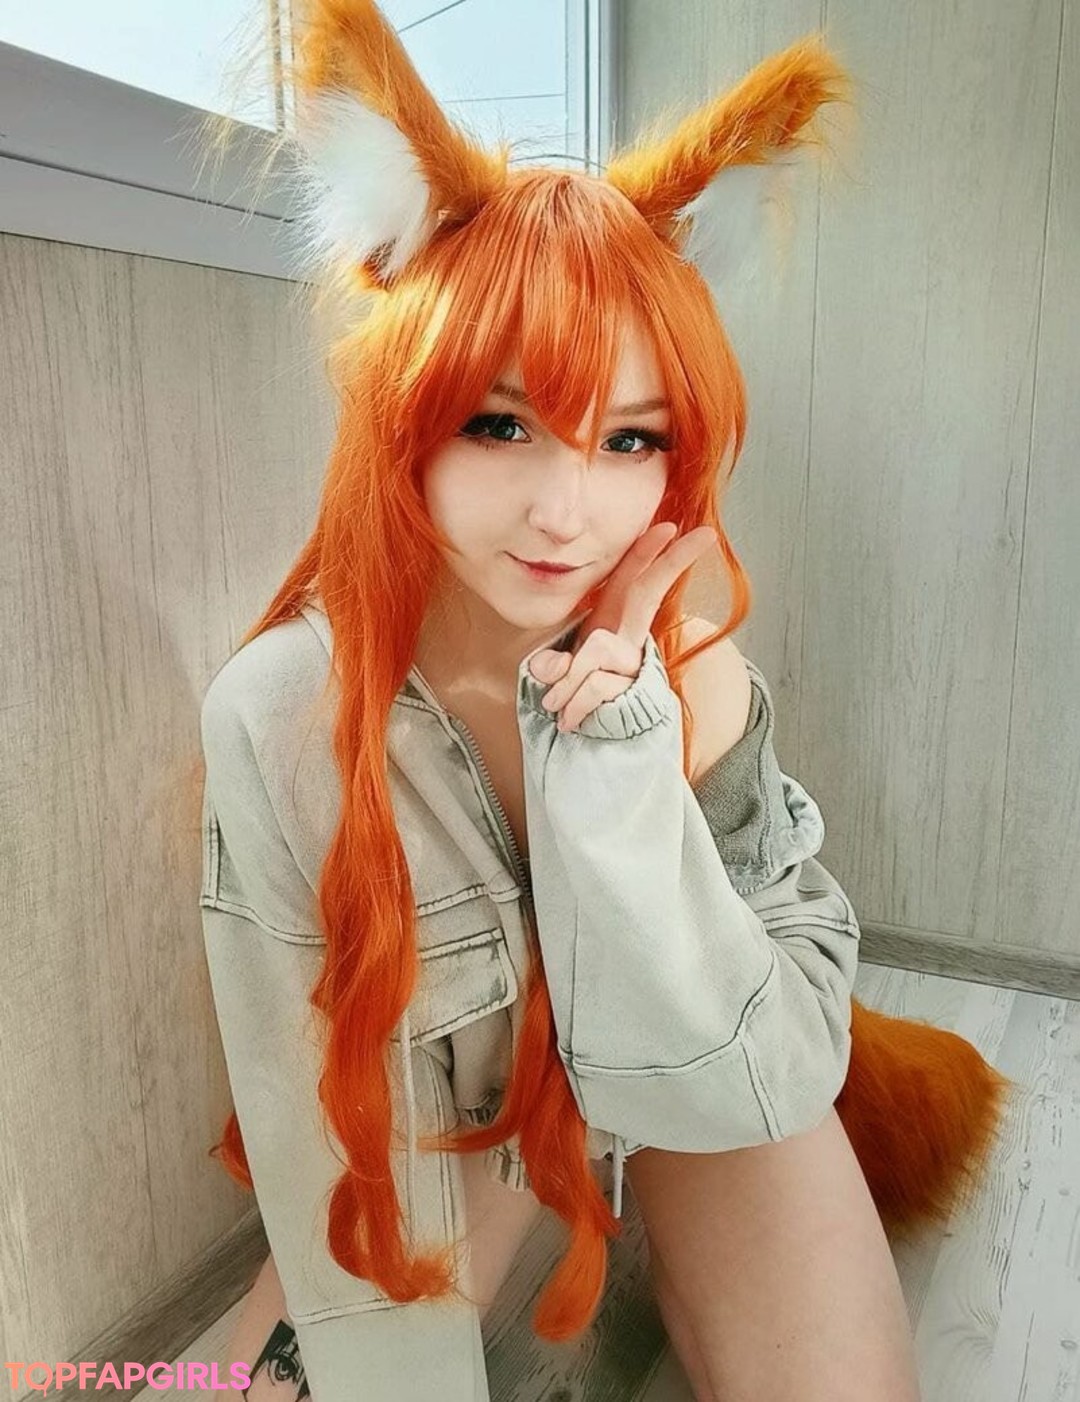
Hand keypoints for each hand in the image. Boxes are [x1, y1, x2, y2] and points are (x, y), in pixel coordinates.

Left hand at [527, 522, 716, 731]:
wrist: (593, 739)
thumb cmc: (578, 694)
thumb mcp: (561, 673)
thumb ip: (554, 664)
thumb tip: (551, 667)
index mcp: (613, 622)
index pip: (632, 580)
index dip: (649, 552)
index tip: (673, 527)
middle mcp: (630, 637)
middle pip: (651, 591)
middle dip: (674, 561)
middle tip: (705, 534)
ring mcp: (634, 662)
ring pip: (597, 651)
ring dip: (567, 681)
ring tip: (555, 704)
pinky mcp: (632, 690)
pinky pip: (595, 686)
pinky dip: (573, 704)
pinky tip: (568, 721)